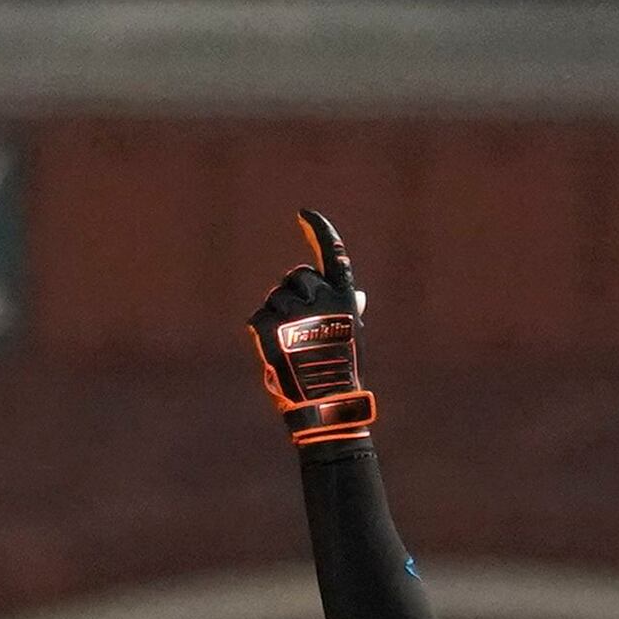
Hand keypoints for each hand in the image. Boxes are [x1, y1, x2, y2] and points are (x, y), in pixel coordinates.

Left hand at [245, 209, 377, 447]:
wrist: (326, 404)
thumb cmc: (342, 372)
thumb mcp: (352, 336)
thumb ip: (348, 311)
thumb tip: (359, 296)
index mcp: (345, 298)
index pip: (333, 253)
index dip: (319, 231)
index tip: (305, 214)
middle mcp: (321, 299)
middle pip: (297, 277)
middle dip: (294, 295)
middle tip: (299, 327)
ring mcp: (294, 311)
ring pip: (275, 297)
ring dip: (278, 317)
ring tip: (292, 346)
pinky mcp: (269, 325)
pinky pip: (259, 316)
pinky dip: (263, 333)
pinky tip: (276, 351)